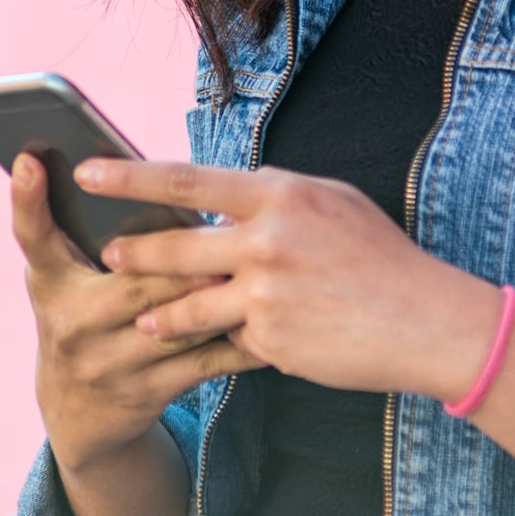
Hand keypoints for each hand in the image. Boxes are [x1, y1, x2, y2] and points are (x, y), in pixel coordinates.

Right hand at [10, 151, 258, 478]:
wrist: (80, 416)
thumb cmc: (87, 321)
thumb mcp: (70, 282)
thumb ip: (87, 240)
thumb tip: (139, 176)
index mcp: (50, 283)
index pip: (32, 235)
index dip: (26, 199)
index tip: (30, 160)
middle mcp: (70, 323)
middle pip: (133, 281)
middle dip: (183, 260)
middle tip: (227, 232)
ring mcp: (106, 363)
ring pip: (174, 322)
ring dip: (221, 297)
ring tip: (261, 272)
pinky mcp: (144, 393)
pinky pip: (202, 362)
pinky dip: (239, 341)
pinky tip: (271, 323)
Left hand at [75, 157, 504, 403]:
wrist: (427, 321)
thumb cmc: (383, 257)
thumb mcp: (332, 204)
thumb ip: (276, 199)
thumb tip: (227, 198)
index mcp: (280, 195)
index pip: (186, 180)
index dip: (129, 177)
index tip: (88, 173)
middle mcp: (265, 242)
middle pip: (174, 246)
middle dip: (133, 252)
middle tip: (107, 255)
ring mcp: (264, 295)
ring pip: (188, 304)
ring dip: (162, 312)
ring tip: (146, 317)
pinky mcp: (269, 342)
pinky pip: (231, 338)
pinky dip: (232, 338)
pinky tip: (242, 342)